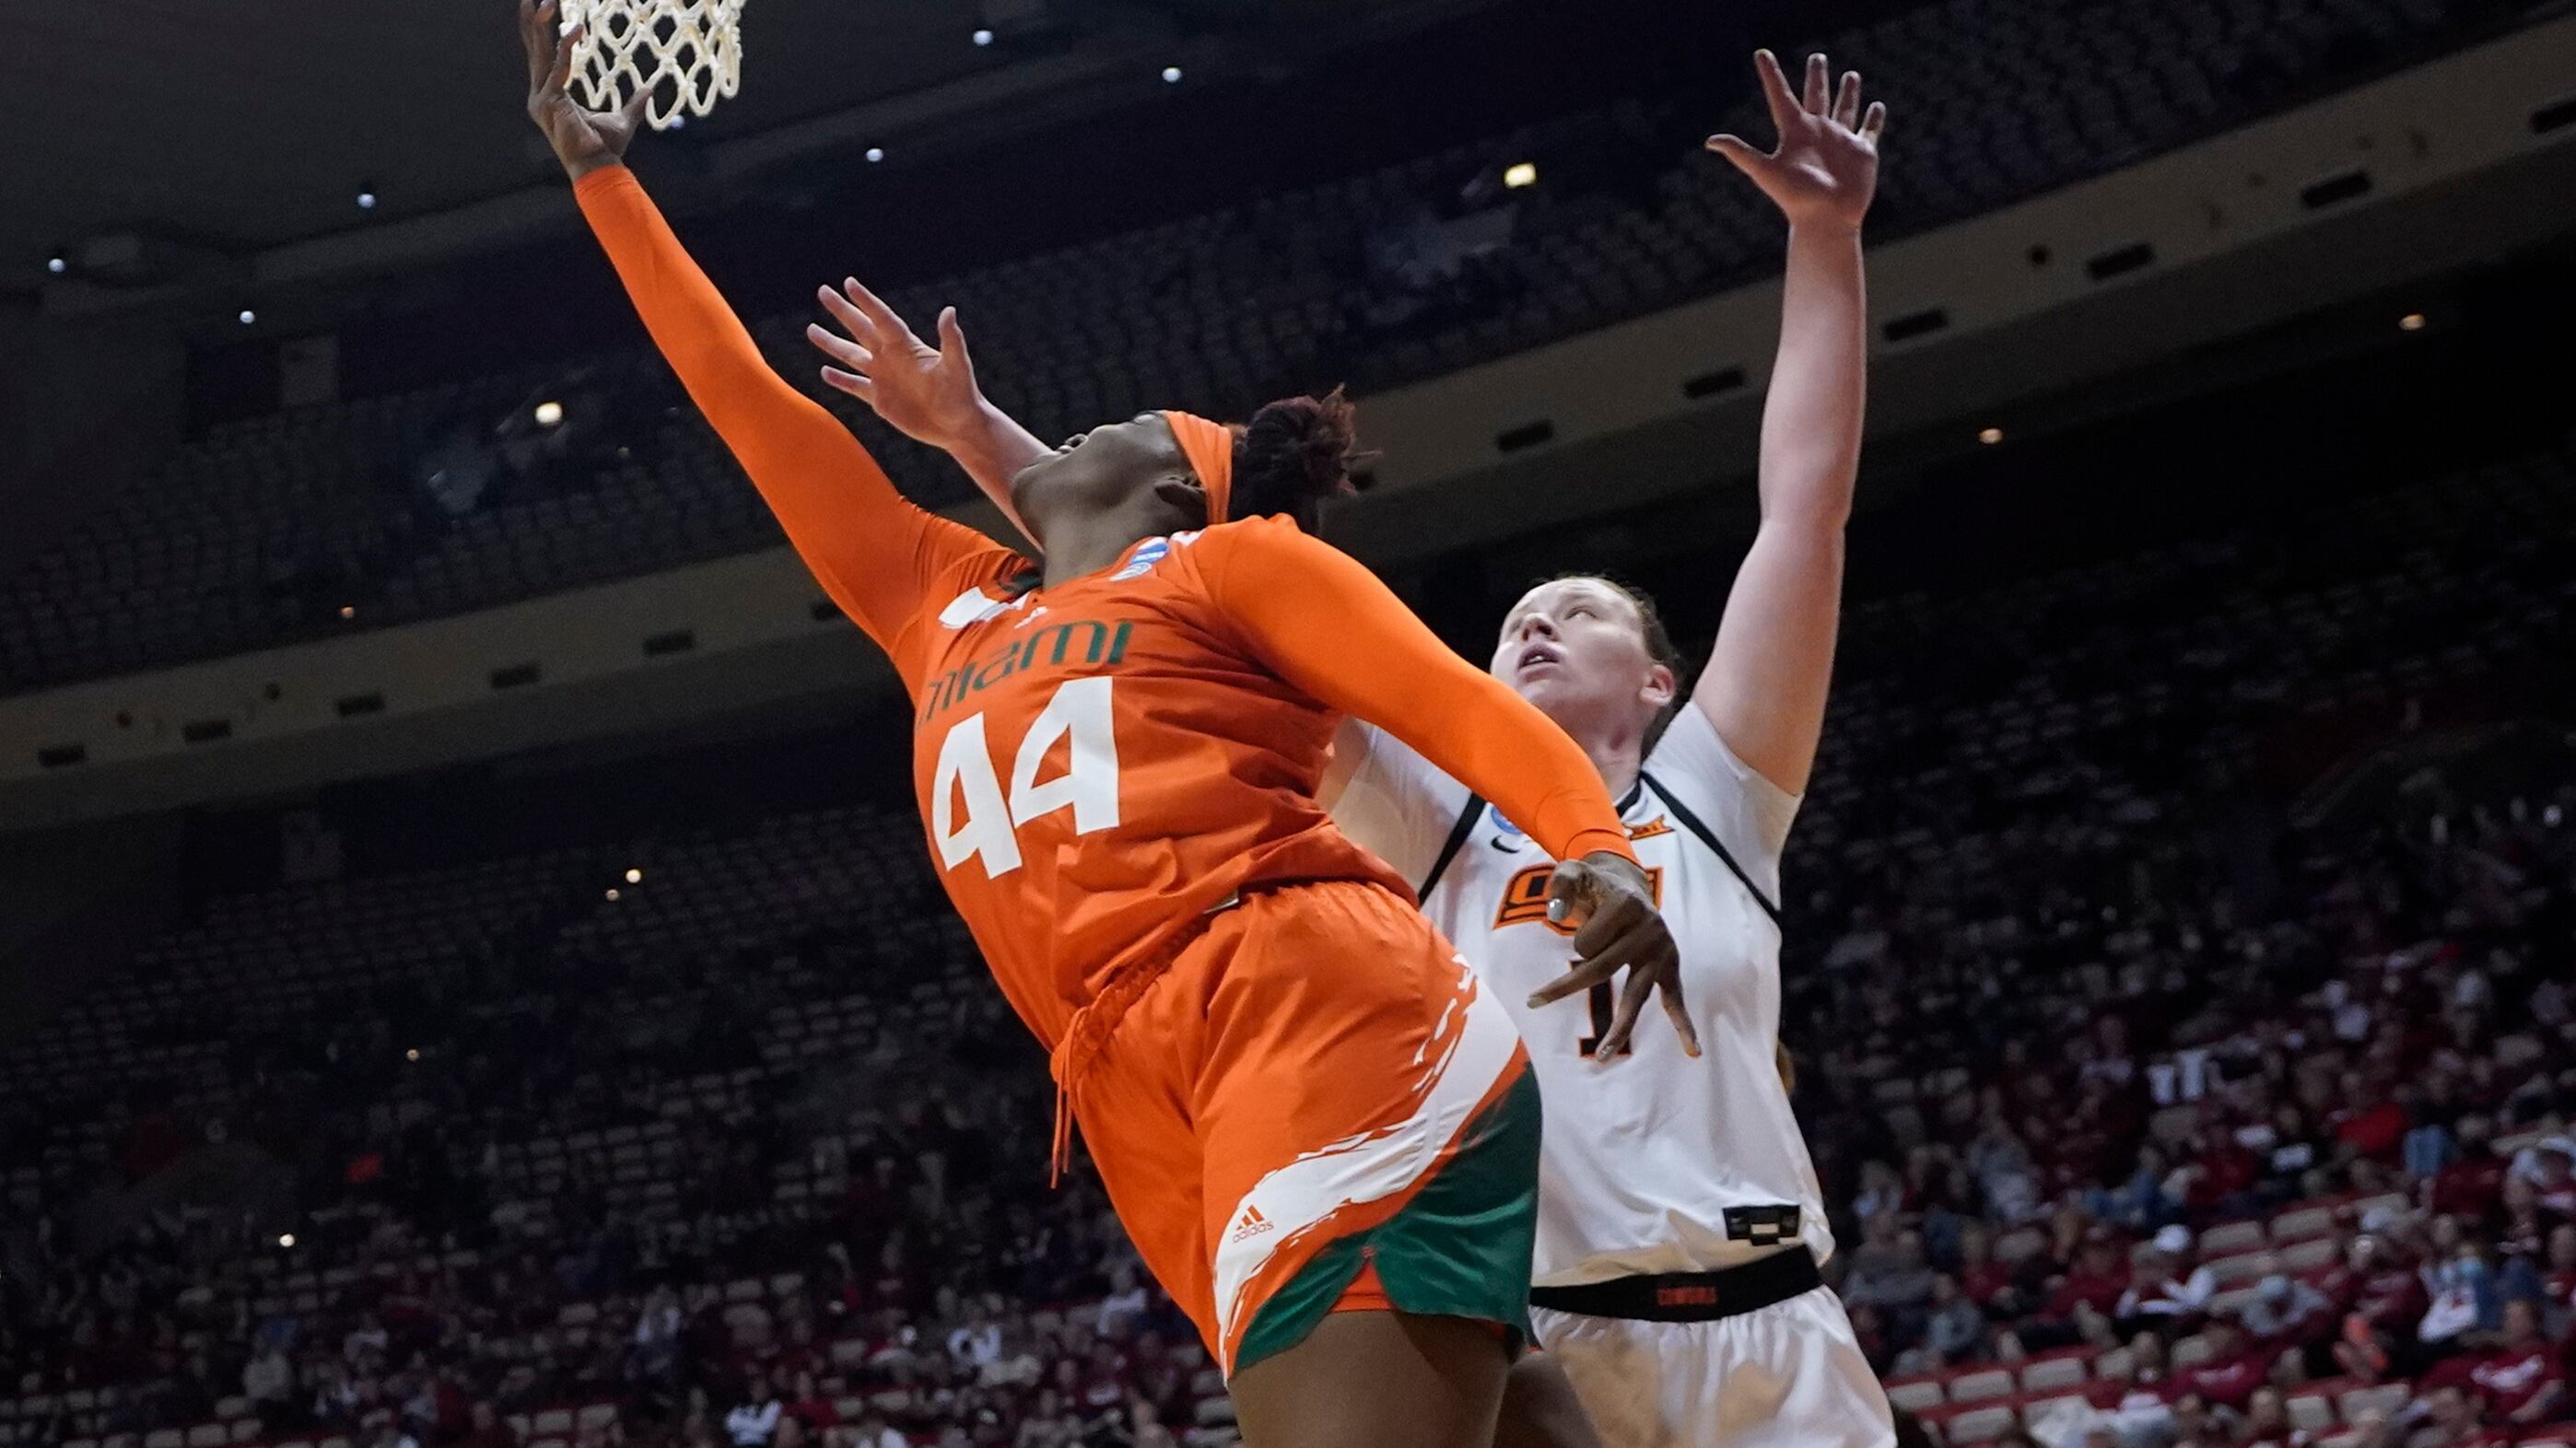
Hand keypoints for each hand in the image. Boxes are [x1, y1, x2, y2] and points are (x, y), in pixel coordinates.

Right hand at [520, 0, 647, 180]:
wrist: (600, 168)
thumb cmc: (606, 148)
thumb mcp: (623, 119)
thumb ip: (634, 103)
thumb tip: (649, 90)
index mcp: (552, 96)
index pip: (543, 59)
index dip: (543, 35)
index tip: (545, 10)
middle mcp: (541, 95)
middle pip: (535, 52)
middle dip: (535, 23)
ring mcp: (542, 99)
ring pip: (541, 55)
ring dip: (544, 28)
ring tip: (548, 3)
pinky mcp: (551, 102)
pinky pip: (559, 69)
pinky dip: (566, 49)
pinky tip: (576, 31)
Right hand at [806, 281, 990, 447]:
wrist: (960, 426)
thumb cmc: (963, 395)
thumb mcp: (957, 366)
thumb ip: (951, 340)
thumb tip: (949, 310)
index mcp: (907, 346)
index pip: (881, 318)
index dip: (866, 301)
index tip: (849, 283)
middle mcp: (891, 357)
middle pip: (860, 329)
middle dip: (842, 311)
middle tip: (823, 291)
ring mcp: (884, 378)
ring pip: (851, 355)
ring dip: (832, 343)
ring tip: (811, 329)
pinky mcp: (881, 400)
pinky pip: (855, 386)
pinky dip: (840, 380)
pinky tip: (825, 372)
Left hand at [1527, 852, 1697, 1058]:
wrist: (1628, 885)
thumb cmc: (1594, 885)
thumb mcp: (1573, 872)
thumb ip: (1560, 885)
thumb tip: (1554, 914)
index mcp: (1626, 905)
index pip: (1587, 943)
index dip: (1573, 942)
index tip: (1576, 929)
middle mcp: (1649, 928)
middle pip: (1603, 969)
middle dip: (1568, 984)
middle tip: (1532, 1001)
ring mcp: (1661, 951)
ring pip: (1636, 996)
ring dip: (1618, 1029)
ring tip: (1601, 1056)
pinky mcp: (1670, 967)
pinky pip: (1676, 1000)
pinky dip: (1684, 1026)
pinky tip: (1693, 1051)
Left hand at [1707, 50, 1885, 234]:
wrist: (1825, 220)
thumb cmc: (1795, 197)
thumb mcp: (1765, 170)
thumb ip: (1740, 153)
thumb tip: (1709, 141)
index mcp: (1795, 133)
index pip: (1780, 96)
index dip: (1770, 75)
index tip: (1761, 54)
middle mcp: (1817, 133)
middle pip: (1816, 96)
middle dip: (1817, 77)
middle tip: (1817, 57)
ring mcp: (1840, 141)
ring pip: (1845, 109)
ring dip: (1848, 93)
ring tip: (1850, 75)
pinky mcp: (1862, 152)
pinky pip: (1869, 130)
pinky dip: (1874, 119)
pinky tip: (1877, 106)